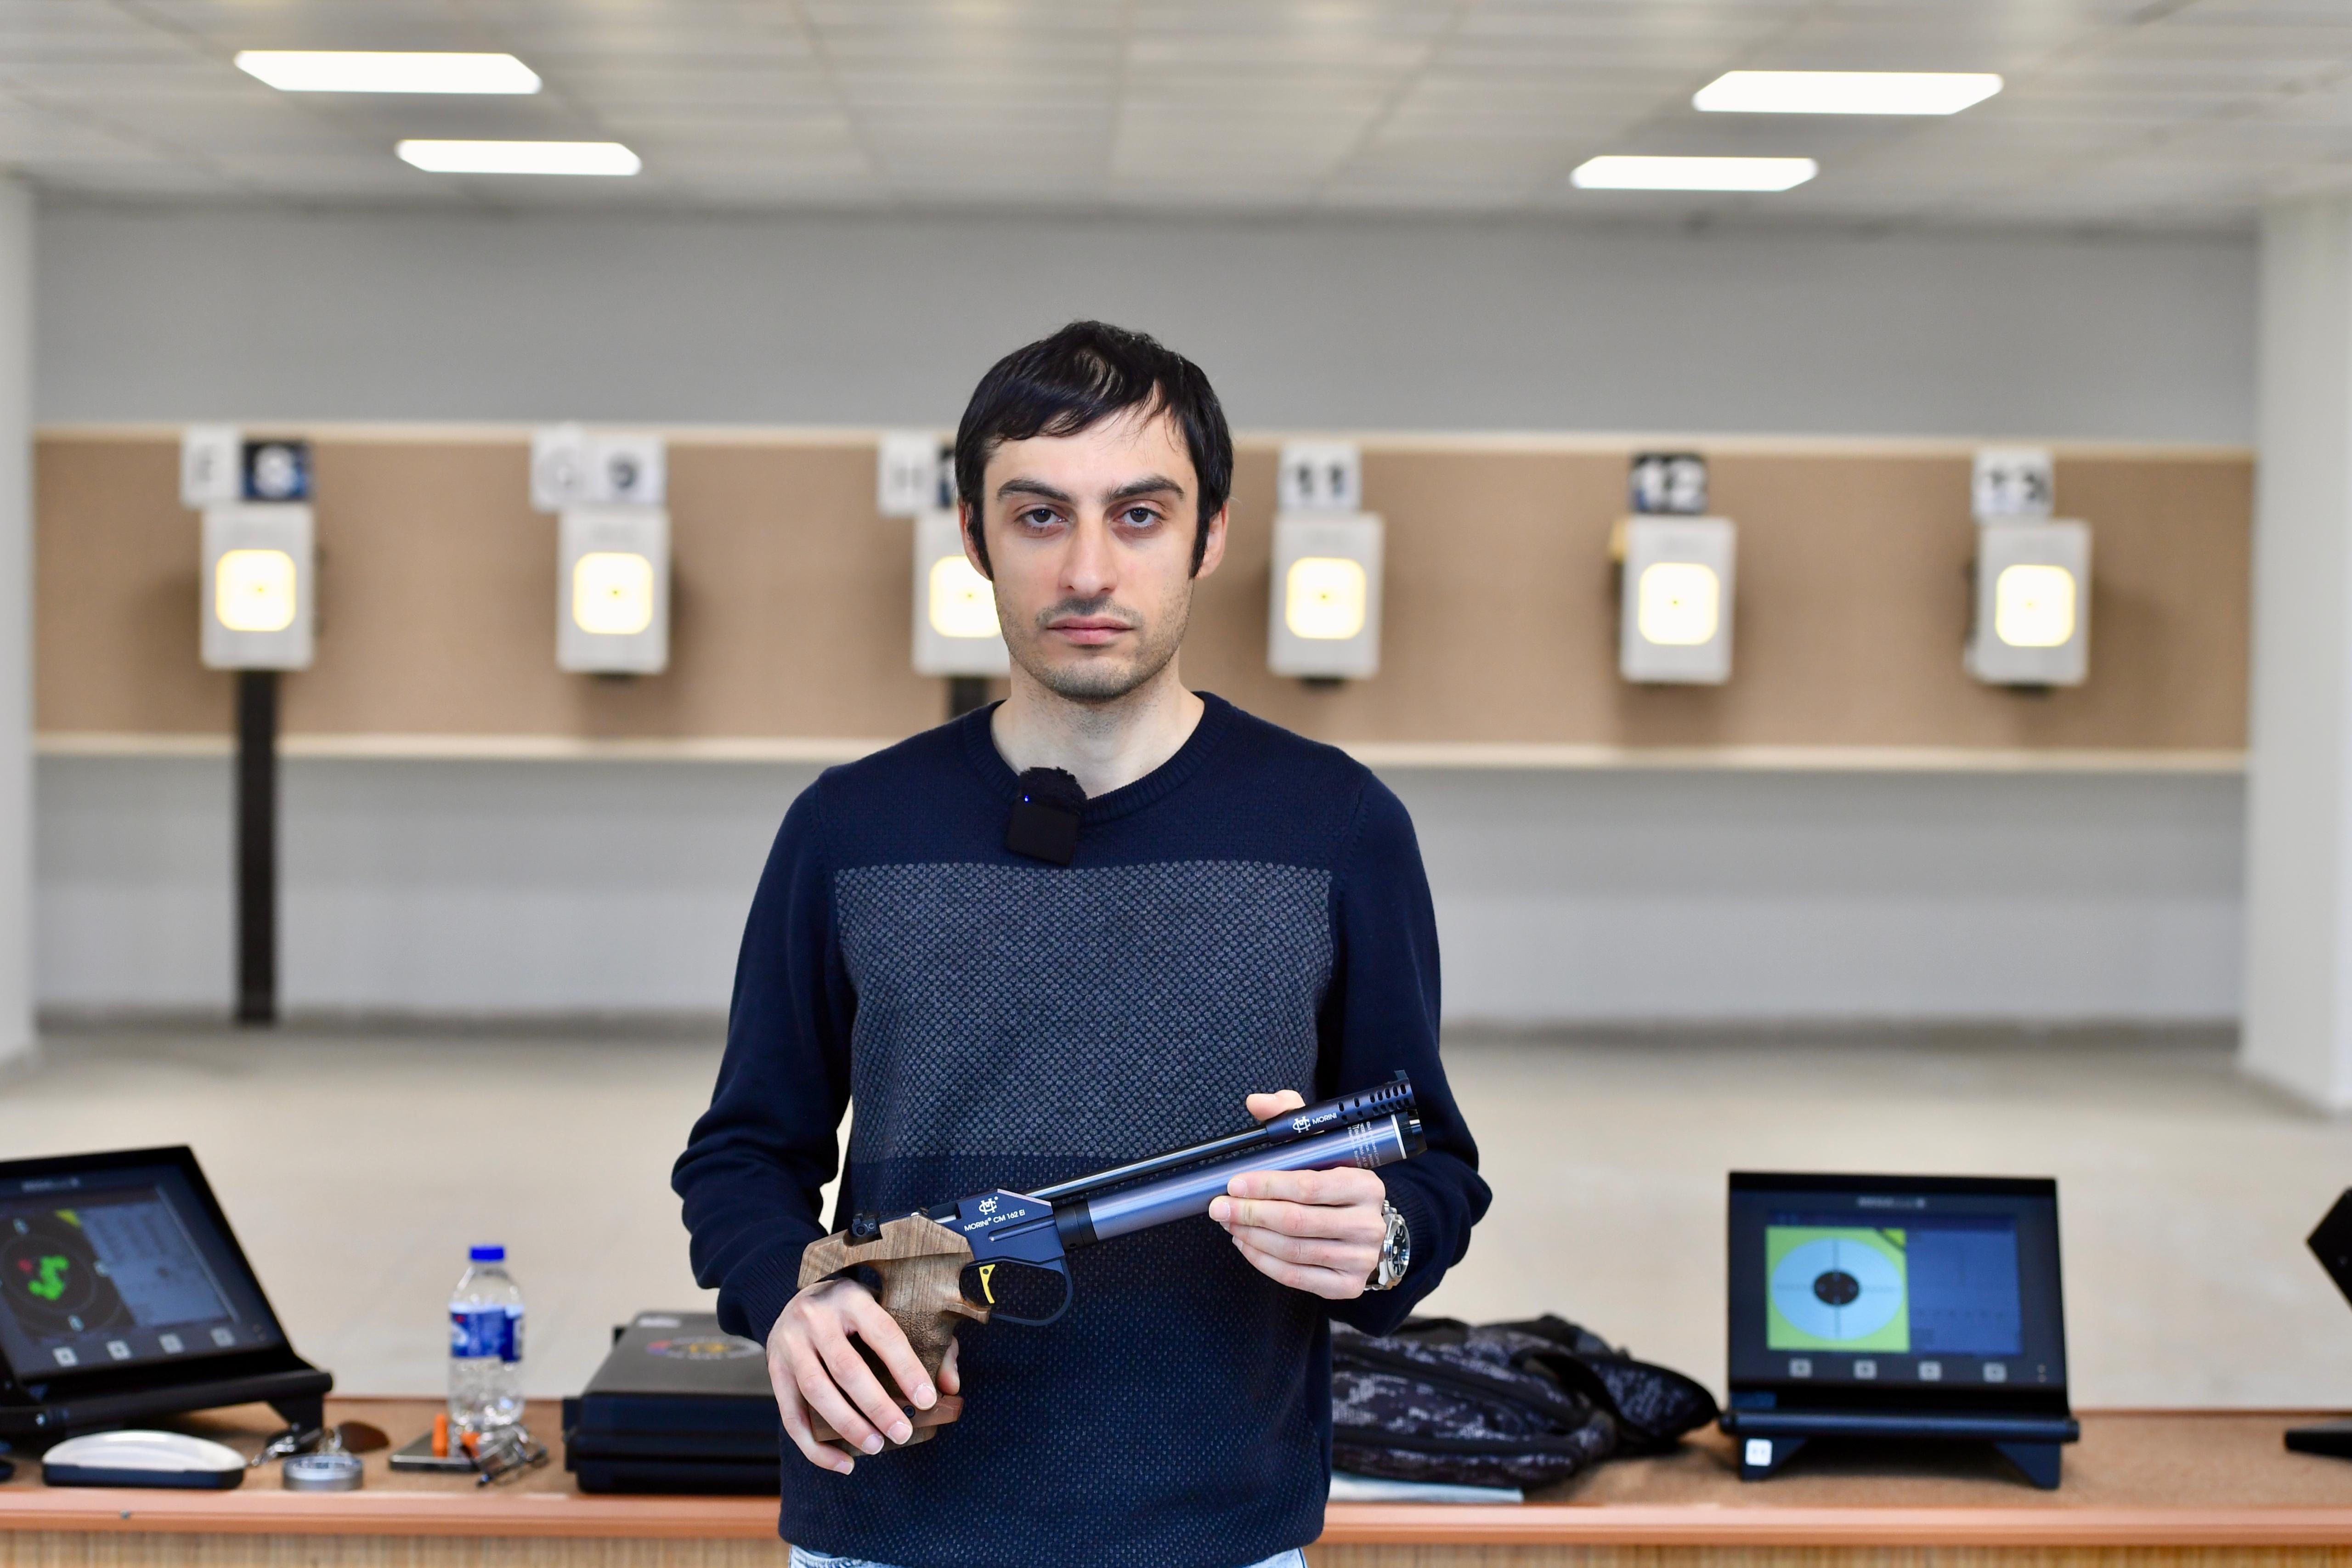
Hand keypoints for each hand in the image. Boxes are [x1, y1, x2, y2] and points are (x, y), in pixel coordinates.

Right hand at [765, 1278, 959, 1473]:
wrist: (802, 1298)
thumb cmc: (859, 1313)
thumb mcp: (892, 1310)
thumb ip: (929, 1345)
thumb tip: (950, 1387)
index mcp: (851, 1297)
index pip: (883, 1334)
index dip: (906, 1368)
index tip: (927, 1399)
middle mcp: (815, 1317)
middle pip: (846, 1367)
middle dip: (877, 1406)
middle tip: (902, 1432)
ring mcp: (789, 1343)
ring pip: (817, 1391)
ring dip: (847, 1425)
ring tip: (877, 1446)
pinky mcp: (774, 1369)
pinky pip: (791, 1416)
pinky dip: (815, 1447)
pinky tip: (842, 1463)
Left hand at [1206, 1090, 1388, 1299]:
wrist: (1368, 1226)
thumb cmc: (1336, 1182)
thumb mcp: (1321, 1144)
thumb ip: (1290, 1116)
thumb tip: (1256, 1102)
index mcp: (1365, 1185)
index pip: (1309, 1186)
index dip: (1266, 1185)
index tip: (1233, 1183)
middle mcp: (1368, 1224)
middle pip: (1296, 1221)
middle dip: (1250, 1213)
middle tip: (1219, 1206)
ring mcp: (1360, 1259)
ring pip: (1293, 1251)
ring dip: (1251, 1236)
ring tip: (1229, 1222)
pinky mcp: (1347, 1286)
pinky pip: (1295, 1277)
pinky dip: (1262, 1261)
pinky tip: (1245, 1244)